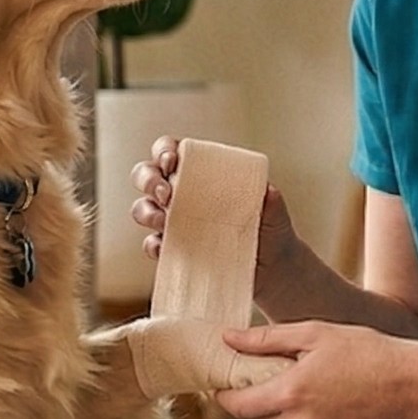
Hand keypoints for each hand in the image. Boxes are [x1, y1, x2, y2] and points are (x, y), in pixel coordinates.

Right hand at [131, 136, 300, 278]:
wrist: (274, 269)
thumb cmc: (271, 228)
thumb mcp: (274, 211)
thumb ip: (271, 200)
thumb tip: (268, 192)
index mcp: (200, 171)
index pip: (170, 150)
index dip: (163, 150)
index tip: (172, 161)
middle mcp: (181, 193)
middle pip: (146, 175)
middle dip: (148, 179)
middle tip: (166, 193)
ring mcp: (174, 222)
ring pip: (142, 208)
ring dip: (146, 212)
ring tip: (164, 221)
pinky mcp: (174, 250)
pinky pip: (151, 245)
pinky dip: (153, 245)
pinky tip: (163, 248)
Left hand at [208, 322, 417, 418]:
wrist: (413, 384)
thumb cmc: (366, 351)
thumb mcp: (315, 333)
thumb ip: (265, 339)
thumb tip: (227, 338)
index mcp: (290, 393)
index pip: (236, 406)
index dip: (225, 395)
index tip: (223, 384)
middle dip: (257, 402)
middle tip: (270, 379)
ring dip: (287, 414)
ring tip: (313, 389)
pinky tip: (333, 406)